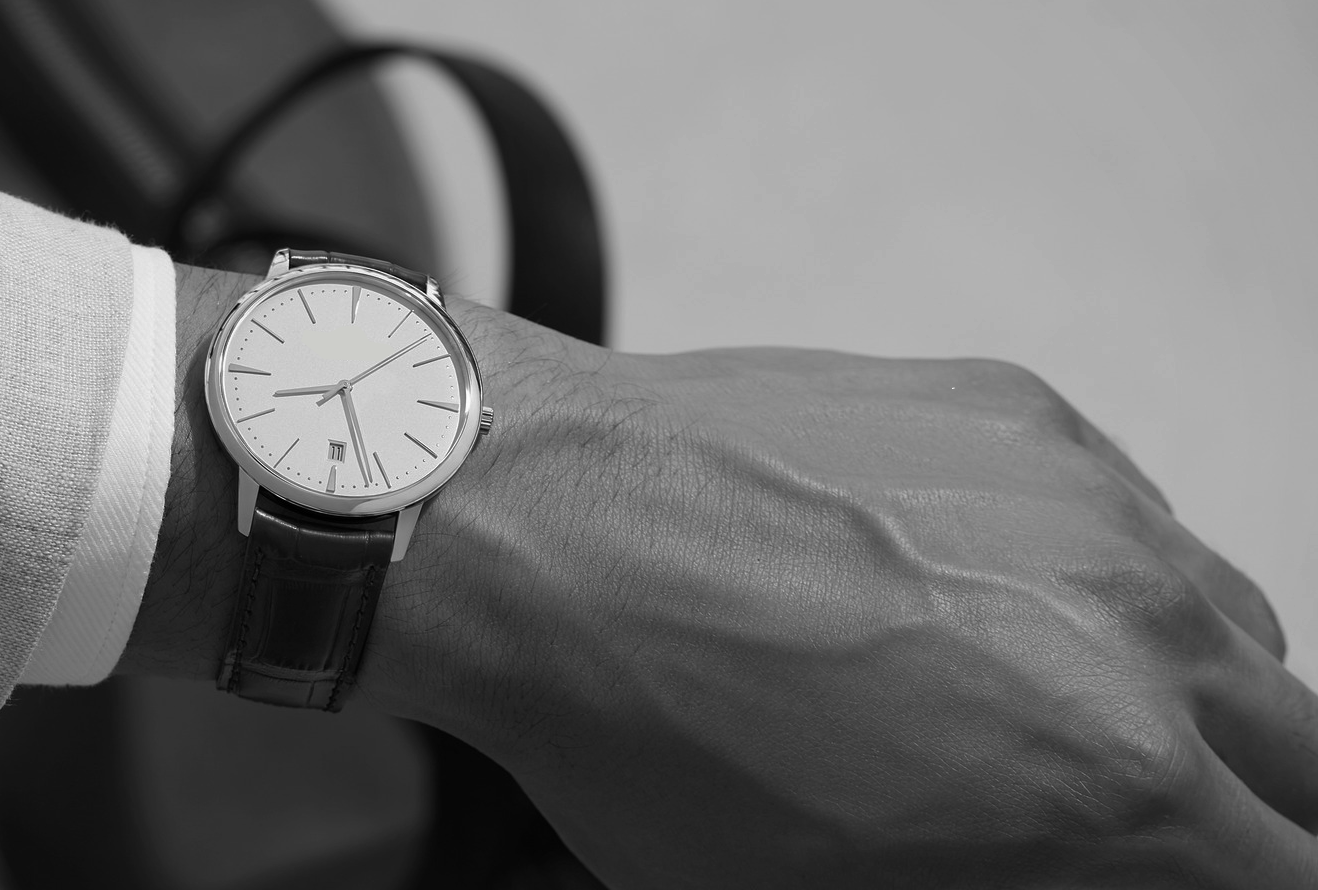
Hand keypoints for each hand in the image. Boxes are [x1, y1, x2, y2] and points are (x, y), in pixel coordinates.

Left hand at [137, 266, 1312, 887]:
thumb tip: (1046, 860)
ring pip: (1234, 622)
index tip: (1185, 878)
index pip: (1281, 869)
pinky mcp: (1021, 412)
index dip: (1237, 882)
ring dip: (1191, 688)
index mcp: (1108, 776)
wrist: (531, 517)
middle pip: (1300, 747)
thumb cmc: (635, 726)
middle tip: (1148, 824)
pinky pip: (1130, 517)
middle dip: (1249, 803)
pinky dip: (1100, 577)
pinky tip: (986, 598)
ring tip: (1062, 713)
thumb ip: (999, 880)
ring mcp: (1087, 498)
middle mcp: (1139, 622)